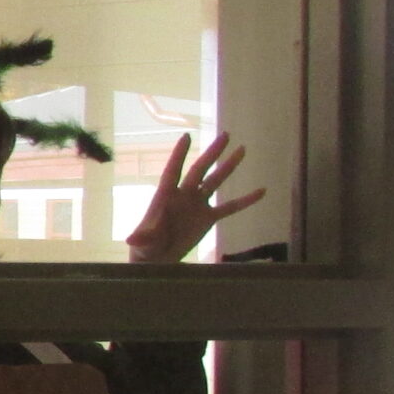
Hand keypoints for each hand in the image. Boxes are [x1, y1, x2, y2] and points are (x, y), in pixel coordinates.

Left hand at [126, 133, 265, 263]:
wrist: (159, 259)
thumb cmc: (145, 248)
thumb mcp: (143, 243)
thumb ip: (143, 237)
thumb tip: (131, 239)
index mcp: (165, 196)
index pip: (172, 171)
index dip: (178, 155)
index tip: (186, 136)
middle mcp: (183, 195)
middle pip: (198, 170)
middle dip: (211, 153)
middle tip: (225, 135)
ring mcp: (197, 205)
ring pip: (215, 182)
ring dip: (228, 167)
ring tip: (242, 149)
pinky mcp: (208, 218)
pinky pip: (230, 207)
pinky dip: (245, 200)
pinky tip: (261, 191)